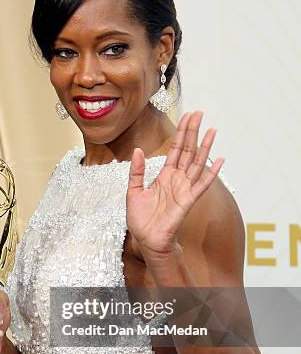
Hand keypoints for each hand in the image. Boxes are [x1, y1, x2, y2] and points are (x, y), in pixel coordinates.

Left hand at [126, 111, 224, 255]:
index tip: (188, 116)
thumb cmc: (141, 220)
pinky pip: (201, 185)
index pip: (175, 149)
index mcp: (164, 176)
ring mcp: (184, 189)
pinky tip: (220, 160)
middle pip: (188, 151)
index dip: (182, 132)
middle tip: (200, 113)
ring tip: (213, 130)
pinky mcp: (187, 201)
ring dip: (205, 147)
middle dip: (193, 132)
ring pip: (197, 163)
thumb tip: (138, 150)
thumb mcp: (133, 191)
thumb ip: (136, 171)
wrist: (147, 240)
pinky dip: (211, 173)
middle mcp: (177, 179)